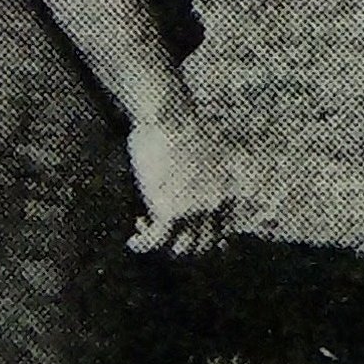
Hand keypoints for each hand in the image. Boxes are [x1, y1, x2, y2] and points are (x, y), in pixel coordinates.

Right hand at [126, 114, 234, 256]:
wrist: (170, 115)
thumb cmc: (185, 129)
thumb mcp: (214, 154)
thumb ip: (214, 178)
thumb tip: (204, 196)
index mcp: (229, 190)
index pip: (221, 235)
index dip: (200, 239)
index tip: (183, 231)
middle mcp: (217, 204)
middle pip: (201, 245)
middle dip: (180, 243)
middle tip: (161, 230)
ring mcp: (196, 210)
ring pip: (179, 248)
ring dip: (161, 244)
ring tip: (146, 229)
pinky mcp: (170, 211)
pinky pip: (155, 241)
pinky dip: (142, 244)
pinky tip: (134, 240)